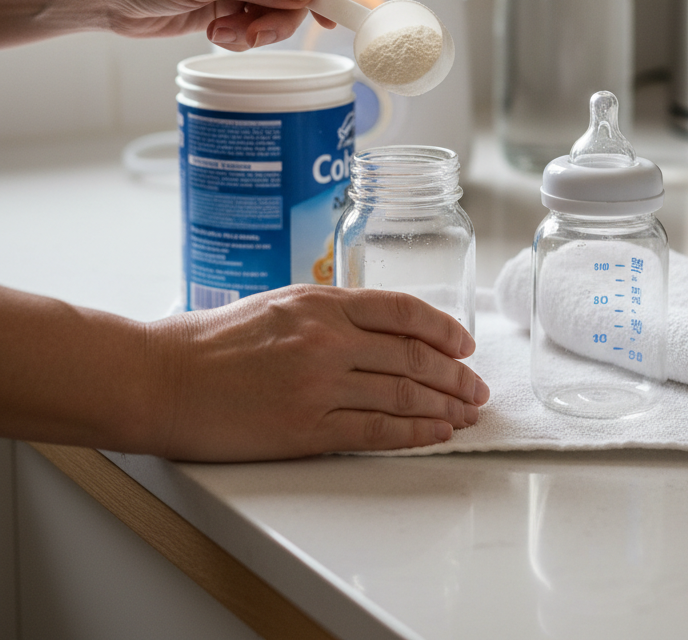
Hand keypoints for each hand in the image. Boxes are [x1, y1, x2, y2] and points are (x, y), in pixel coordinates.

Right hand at [146, 286, 488, 460]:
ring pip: (403, 392)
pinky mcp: (306, 426)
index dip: (443, 328)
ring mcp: (319, 383)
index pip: (403, 309)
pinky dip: (415, 432)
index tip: (464, 344)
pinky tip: (437, 434)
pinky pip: (377, 429)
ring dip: (445, 405)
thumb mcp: (279, 304)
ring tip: (468, 413)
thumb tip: (378, 330)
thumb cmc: (213, 340)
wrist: (162, 377)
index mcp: (322, 300)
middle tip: (477, 387)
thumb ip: (329, 312)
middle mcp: (328, 338)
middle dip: (454, 374)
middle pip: (412, 354)